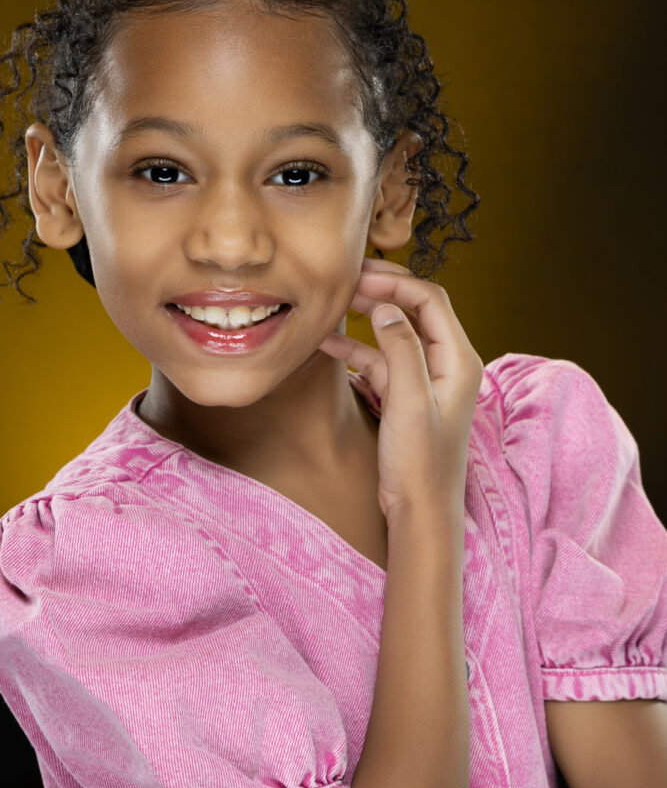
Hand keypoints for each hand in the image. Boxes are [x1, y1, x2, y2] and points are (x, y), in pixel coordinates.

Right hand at [318, 257, 483, 521]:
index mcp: (459, 360)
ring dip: (367, 316)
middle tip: (346, 279)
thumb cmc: (421, 464)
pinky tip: (328, 344)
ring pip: (396, 332)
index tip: (359, 276)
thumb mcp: (410, 402)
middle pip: (416, 309)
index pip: (431, 300)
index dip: (396, 283)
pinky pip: (382, 360)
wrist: (420, 511)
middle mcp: (448, 364)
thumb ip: (400, 349)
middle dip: (382, 290)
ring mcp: (427, 379)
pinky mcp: (407, 396)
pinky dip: (357, 349)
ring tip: (335, 303)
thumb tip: (385, 306)